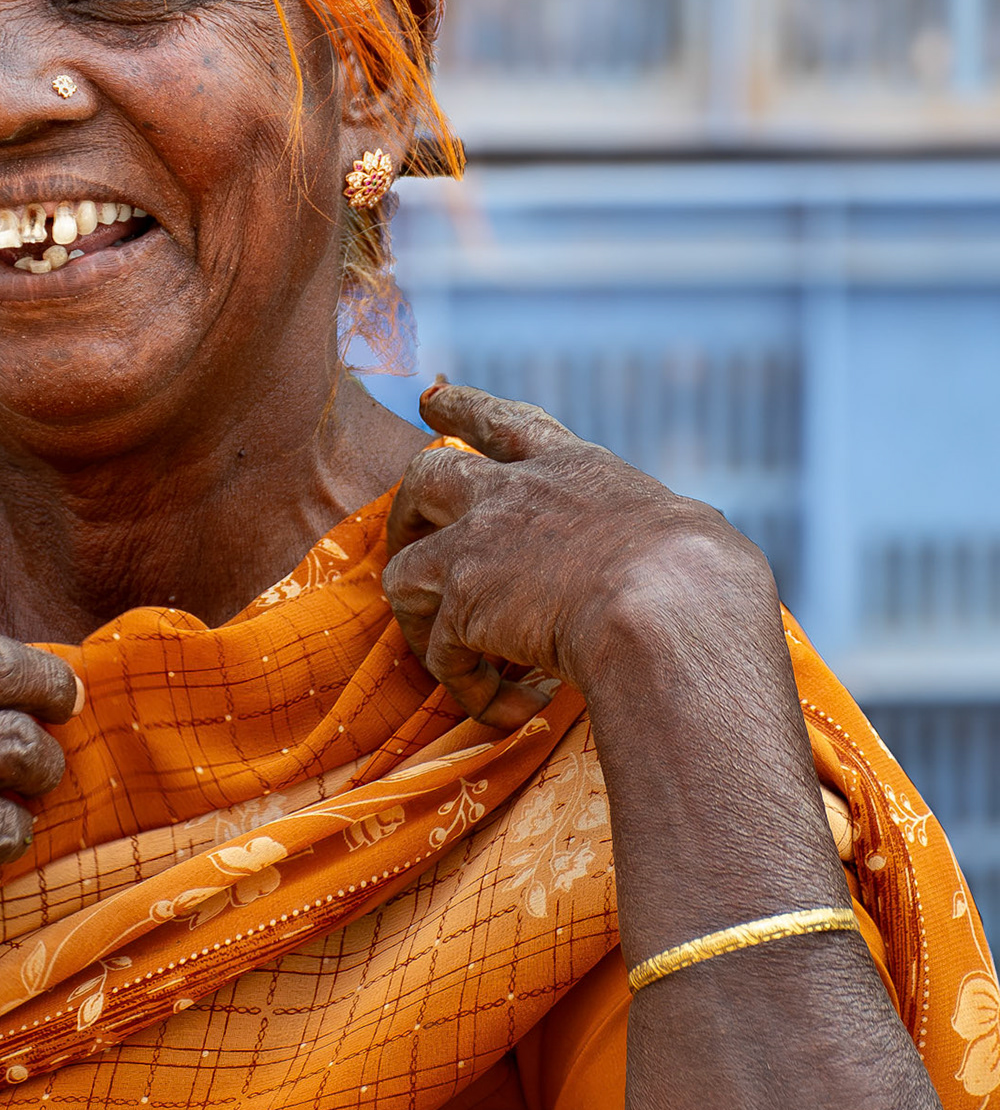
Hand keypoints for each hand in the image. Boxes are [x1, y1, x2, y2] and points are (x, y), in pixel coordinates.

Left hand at [382, 381, 779, 729]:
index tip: (430, 399)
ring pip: (404, 563)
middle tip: (406, 536)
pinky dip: (464, 684)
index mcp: (574, 468)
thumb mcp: (685, 527)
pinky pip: (438, 648)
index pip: (506, 421)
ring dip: (418, 614)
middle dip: (408, 507)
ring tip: (445, 652)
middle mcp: (513, 493)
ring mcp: (477, 542)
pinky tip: (501, 710)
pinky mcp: (461, 601)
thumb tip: (687, 548)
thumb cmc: (704, 574)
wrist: (667, 606)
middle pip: (428, 475)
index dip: (462, 406)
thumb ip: (655, 531)